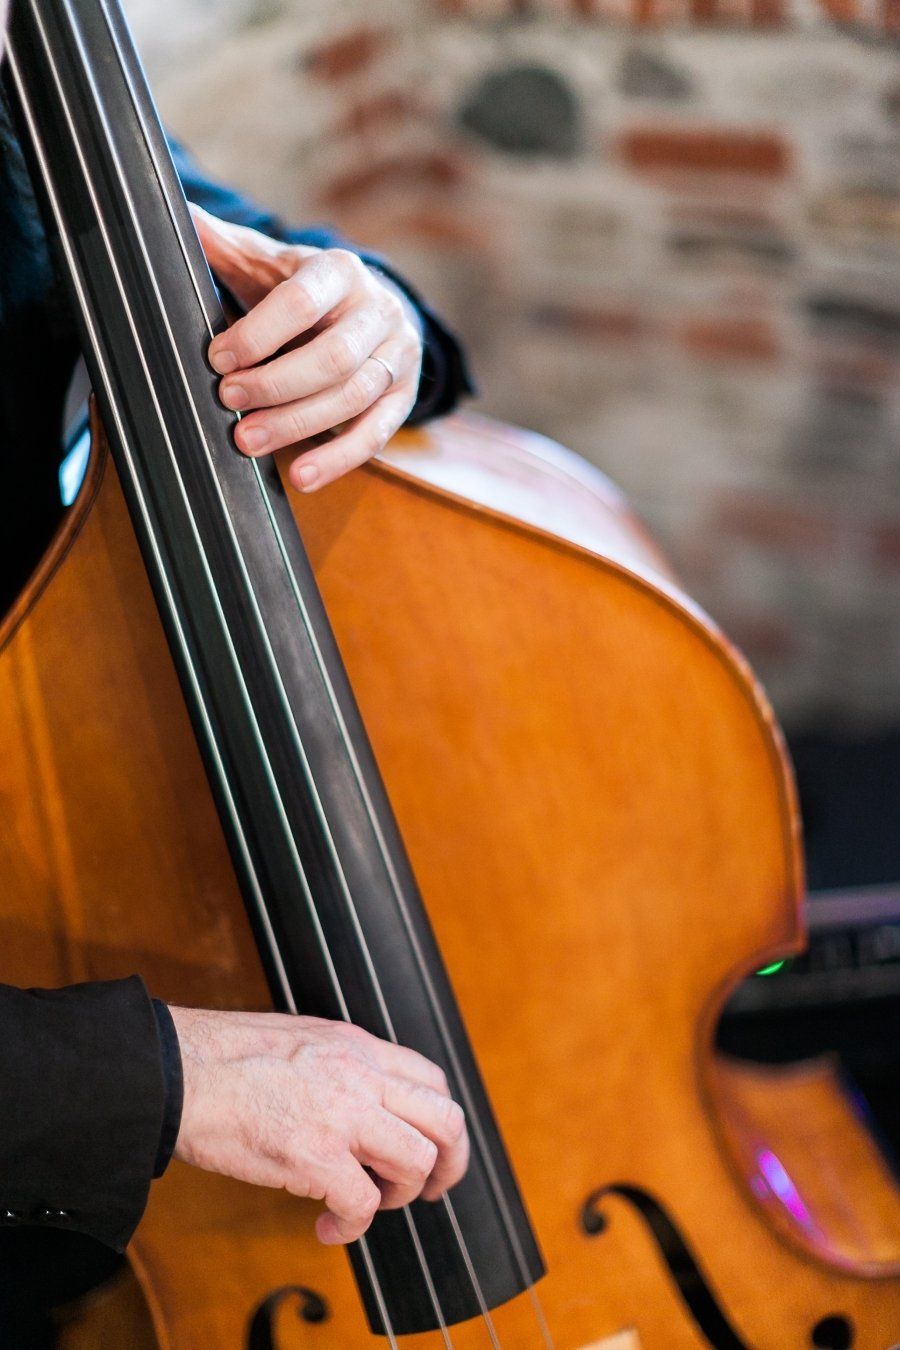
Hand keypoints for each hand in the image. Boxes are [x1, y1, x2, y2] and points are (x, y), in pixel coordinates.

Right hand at [168, 1006, 468, 1244]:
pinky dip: (351, 1228)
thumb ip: (339, 1065)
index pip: (430, 1078)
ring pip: (417, 1162)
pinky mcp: (315, 1157)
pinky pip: (364, 1205)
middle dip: (448, 1164)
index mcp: (356, 1046)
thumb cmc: (221, 1057)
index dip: (439, 1120)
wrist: (177, 1070)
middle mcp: (360, 1075)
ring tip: (368, 1204)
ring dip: (399, 1195)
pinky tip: (326, 1229)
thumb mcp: (301, 1038)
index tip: (428, 1147)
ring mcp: (342, 1115)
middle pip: (445, 1120)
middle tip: (425, 1191)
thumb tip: (356, 1101)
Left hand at [191, 206, 423, 492]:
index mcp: (340, 271)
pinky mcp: (403, 398)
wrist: (373, 311)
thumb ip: (228, 246)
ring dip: (297, 424)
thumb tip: (182, 218)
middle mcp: (378, 311)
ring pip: (352, 398)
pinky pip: (375, 434)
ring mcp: (397, 357)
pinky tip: (302, 476)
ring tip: (248, 441)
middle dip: (276, 385)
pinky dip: (338, 459)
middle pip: (332, 358)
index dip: (259, 334)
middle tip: (228, 401)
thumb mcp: (271, 263)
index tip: (218, 359)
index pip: (302, 301)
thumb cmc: (308, 290)